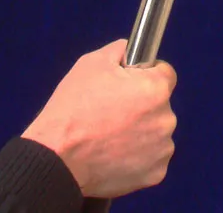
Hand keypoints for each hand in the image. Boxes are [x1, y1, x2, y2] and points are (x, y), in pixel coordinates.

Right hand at [22, 39, 176, 198]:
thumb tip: (131, 51)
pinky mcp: (155, 173)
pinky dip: (139, 156)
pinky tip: (116, 154)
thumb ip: (121, 51)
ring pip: (157, 131)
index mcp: (155, 88)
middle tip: (115, 112)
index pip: (166, 73)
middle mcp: (166, 118)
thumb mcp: (93, 63)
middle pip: (160, 104)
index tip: (132, 84)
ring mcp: (161, 148)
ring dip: (142, 131)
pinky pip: (152, 157)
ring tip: (112, 136)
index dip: (148, 75)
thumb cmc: (73, 109)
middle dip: (143, 105)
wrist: (56, 157)